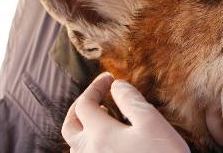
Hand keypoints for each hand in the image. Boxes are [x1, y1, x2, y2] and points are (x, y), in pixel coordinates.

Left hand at [62, 72, 188, 152]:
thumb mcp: (152, 121)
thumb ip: (131, 100)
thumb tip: (116, 86)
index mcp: (99, 134)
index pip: (85, 103)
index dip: (95, 86)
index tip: (109, 78)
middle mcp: (89, 152)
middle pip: (70, 126)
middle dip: (80, 106)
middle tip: (96, 95)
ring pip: (75, 146)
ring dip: (83, 127)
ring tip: (102, 117)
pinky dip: (89, 144)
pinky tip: (107, 142)